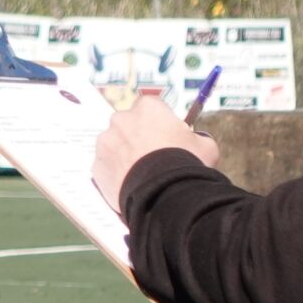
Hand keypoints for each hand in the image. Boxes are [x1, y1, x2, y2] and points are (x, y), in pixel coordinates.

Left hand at [90, 95, 220, 214]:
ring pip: (114, 146)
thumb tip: (197, 140)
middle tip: (152, 159)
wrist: (164, 194)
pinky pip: (107, 168)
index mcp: (148, 108)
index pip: (152, 109)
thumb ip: (197, 137)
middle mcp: (121, 119)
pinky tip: (131, 186)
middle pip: (129, 125)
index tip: (166, 139)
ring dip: (124, 156)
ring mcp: (105, 142)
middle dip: (138, 138)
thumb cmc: (186, 164)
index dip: (160, 124)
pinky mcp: (97, 166)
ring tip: (141, 176)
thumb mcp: (206, 146)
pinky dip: (115, 175)